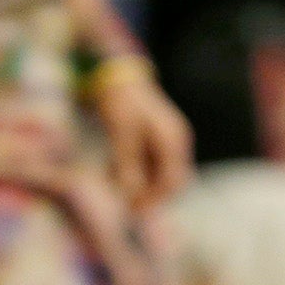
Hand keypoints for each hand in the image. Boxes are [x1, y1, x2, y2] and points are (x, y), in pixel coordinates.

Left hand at [93, 60, 194, 211]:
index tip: (131, 209)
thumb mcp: (122, 134)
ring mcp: (165, 143)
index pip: (173, 181)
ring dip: (136, 184)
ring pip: (155, 176)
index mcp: (173, 140)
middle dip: (146, 194)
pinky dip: (131, 172)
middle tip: (120, 201)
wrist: (116, 76)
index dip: (154, 199)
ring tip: (109, 176)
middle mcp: (175, 142)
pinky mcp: (153, 143)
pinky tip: (110, 168)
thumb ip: (128, 165)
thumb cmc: (121, 102)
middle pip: (168, 182)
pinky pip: (146, 167)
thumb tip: (130, 196)